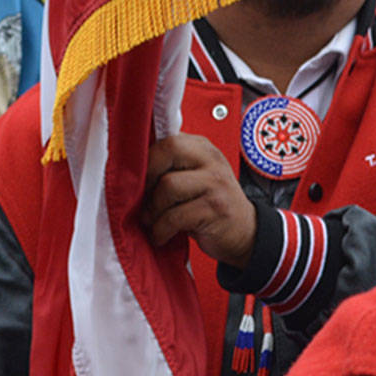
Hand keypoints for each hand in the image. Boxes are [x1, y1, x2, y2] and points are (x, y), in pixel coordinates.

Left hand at [143, 133, 257, 265]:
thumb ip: (172, 167)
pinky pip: (174, 216)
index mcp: (203, 149)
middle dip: (148, 178)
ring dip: (153, 210)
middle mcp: (212, 160)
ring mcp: (216, 184)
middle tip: (143, 200)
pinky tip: (161, 235)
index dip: (147, 160)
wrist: (245, 232)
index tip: (139, 181)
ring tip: (153, 222)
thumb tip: (130, 172)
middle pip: (168, 152)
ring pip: (168, 185)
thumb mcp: (195, 178)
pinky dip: (161, 230)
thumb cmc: (210, 205)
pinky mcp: (215, 209)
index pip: (168, 140)